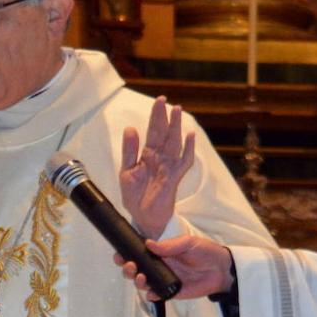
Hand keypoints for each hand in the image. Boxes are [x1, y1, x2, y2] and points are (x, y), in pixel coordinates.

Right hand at [115, 235, 233, 300]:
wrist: (222, 270)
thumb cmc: (205, 252)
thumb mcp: (188, 243)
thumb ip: (169, 245)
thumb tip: (148, 244)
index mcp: (160, 253)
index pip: (138, 253)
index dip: (126, 254)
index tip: (119, 254)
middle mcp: (158, 267)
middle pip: (135, 269)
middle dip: (127, 268)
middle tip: (129, 266)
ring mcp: (163, 280)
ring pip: (143, 283)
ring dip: (137, 281)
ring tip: (141, 277)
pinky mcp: (171, 292)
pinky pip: (157, 295)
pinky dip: (152, 295)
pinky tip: (152, 293)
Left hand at [120, 96, 195, 238]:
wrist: (142, 216)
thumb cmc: (134, 195)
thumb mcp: (126, 172)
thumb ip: (129, 151)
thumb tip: (130, 128)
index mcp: (147, 155)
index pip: (152, 132)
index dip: (155, 116)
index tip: (158, 100)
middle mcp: (160, 158)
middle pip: (164, 134)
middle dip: (165, 117)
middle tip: (165, 100)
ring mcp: (169, 166)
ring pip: (174, 143)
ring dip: (176, 127)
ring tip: (177, 111)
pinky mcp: (174, 177)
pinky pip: (184, 161)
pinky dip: (188, 149)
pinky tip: (190, 136)